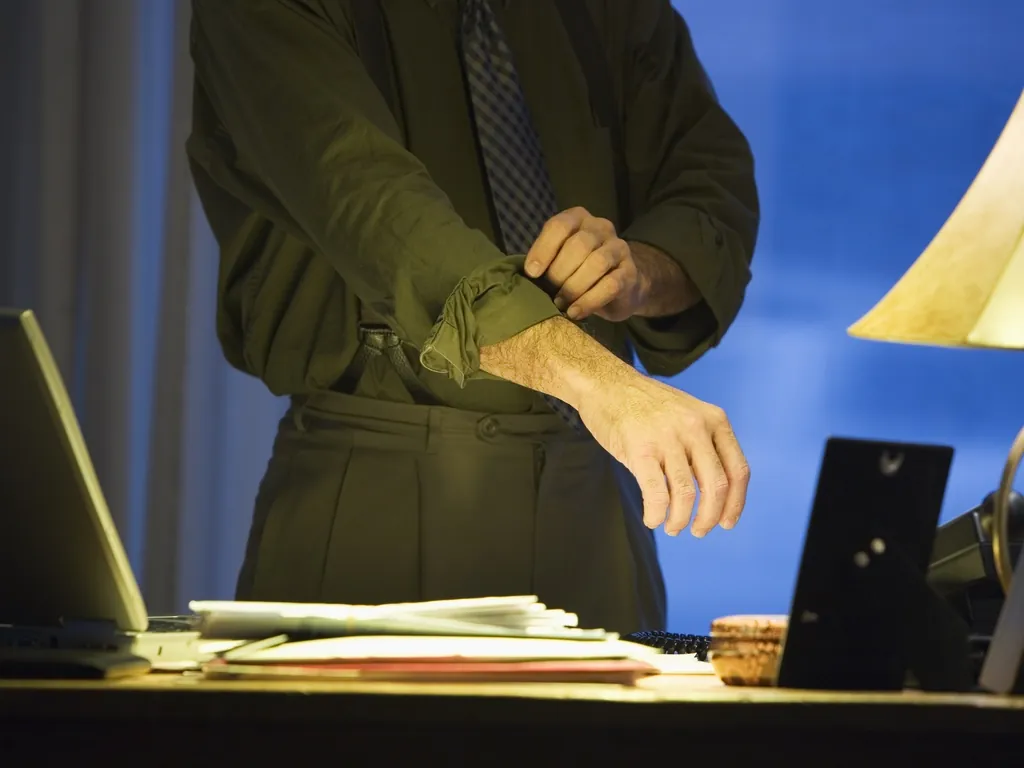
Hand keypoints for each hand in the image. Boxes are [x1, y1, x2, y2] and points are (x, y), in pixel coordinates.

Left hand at [524, 207, 645, 322]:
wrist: (620, 287)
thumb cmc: (579, 271)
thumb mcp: (560, 260)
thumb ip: (546, 260)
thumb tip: (527, 275)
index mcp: (578, 219)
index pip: (560, 226)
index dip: (543, 249)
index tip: (532, 273)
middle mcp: (601, 228)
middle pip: (578, 245)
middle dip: (559, 272)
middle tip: (549, 292)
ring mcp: (618, 248)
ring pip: (596, 263)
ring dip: (574, 287)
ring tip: (560, 304)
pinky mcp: (630, 273)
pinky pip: (610, 285)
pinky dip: (589, 301)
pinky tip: (575, 312)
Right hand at [577, 368, 748, 536]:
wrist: (606, 384)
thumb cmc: (645, 405)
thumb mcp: (688, 414)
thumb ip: (705, 444)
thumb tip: (716, 493)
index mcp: (714, 419)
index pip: (738, 470)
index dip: (735, 503)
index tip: (726, 522)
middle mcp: (695, 427)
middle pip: (716, 486)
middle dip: (709, 517)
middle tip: (698, 531)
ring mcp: (668, 437)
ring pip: (686, 494)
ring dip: (680, 520)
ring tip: (672, 527)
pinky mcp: (640, 449)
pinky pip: (656, 494)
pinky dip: (657, 515)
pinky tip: (652, 519)